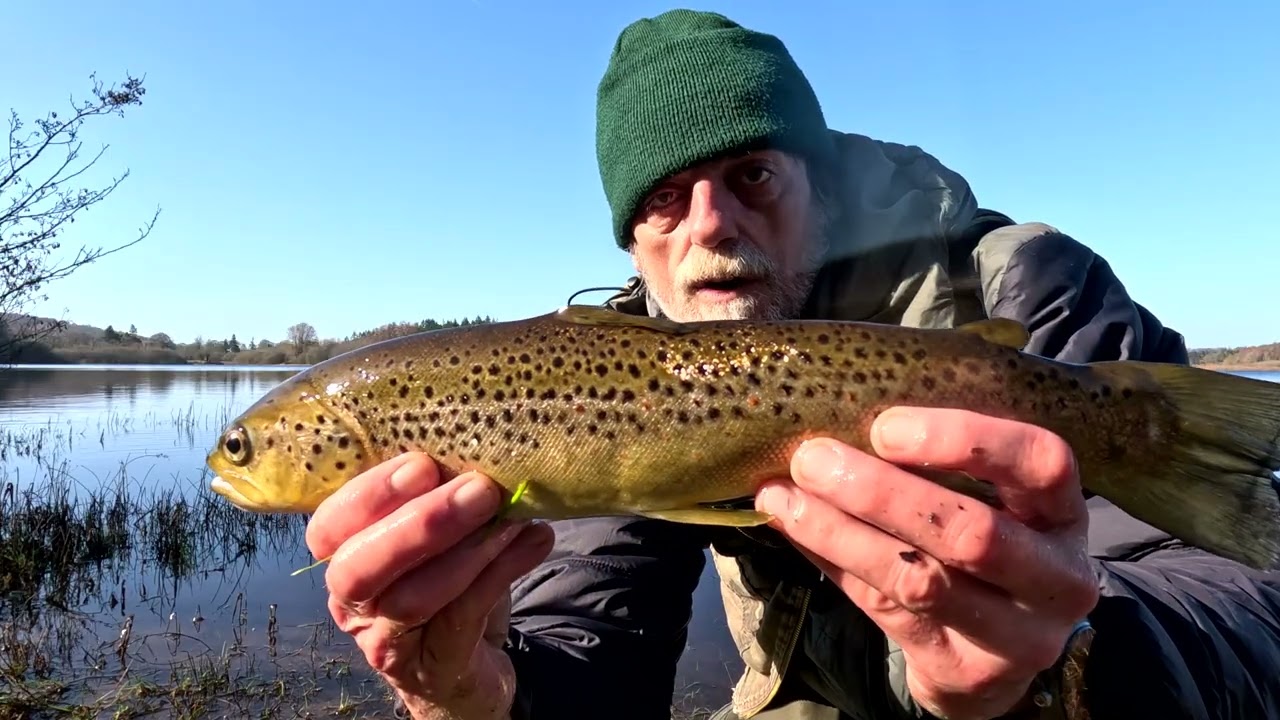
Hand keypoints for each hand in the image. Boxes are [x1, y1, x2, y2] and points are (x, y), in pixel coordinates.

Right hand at [305, 453, 554, 719]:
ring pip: (411, 598)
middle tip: (478, 490)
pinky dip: (499, 574)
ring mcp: (386, 642)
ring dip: (469, 551)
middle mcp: (352, 604)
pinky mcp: (432, 668)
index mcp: (344, 557)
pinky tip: (532, 542)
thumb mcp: (441, 534)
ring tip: (513, 518)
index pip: (328, 527)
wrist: (470, 664)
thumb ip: (446, 495)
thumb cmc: (449, 585)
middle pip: (358, 568)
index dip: (369, 495)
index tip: (423, 464)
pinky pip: (461, 618)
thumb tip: (490, 448)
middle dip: (418, 524)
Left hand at [756, 408, 1099, 719]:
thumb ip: (927, 462)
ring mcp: (1019, 636)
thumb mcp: (983, 500)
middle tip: (812, 458)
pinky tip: (794, 527)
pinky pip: (886, 610)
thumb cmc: (981, 545)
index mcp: (1063, 513)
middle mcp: (1057, 578)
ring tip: (787, 496)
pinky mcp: (968, 673)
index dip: (965, 440)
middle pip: (973, 534)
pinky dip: (833, 562)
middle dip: (882, 492)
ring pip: (921, 581)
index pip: (1040, 463)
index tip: (886, 427)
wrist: (991, 656)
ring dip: (842, 532)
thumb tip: (836, 410)